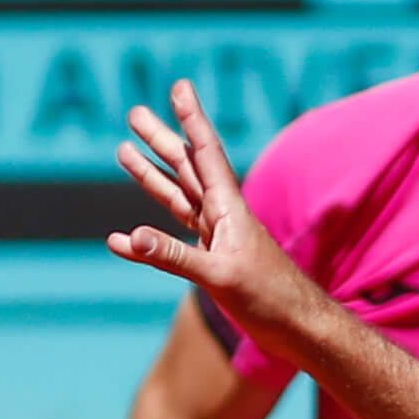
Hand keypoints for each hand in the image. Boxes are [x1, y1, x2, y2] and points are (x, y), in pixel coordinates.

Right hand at [110, 83, 330, 355]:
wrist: (298, 331)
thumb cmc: (271, 300)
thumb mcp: (219, 276)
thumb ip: (174, 256)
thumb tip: (129, 237)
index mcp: (229, 208)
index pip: (205, 153)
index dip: (192, 119)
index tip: (180, 87)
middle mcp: (222, 216)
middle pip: (186, 168)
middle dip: (161, 140)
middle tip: (134, 113)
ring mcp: (217, 239)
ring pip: (178, 198)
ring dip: (152, 176)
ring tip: (123, 152)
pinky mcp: (213, 262)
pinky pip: (171, 242)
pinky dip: (146, 241)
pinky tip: (120, 241)